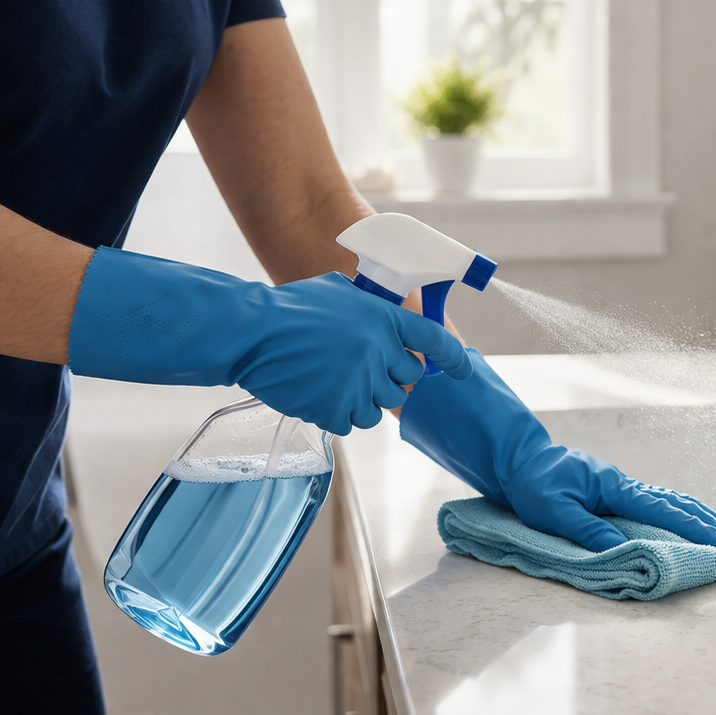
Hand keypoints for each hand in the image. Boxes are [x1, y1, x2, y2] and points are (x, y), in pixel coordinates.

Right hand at [68, 247, 470, 433]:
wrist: (253, 333)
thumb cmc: (292, 309)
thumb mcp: (340, 293)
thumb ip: (371, 308)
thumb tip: (390, 318)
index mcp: (383, 319)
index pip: (433, 340)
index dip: (452, 357)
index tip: (462, 369)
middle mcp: (379, 351)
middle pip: (408, 381)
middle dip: (391, 378)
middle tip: (364, 370)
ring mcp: (359, 383)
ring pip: (383, 407)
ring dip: (365, 398)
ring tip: (335, 380)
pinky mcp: (338, 409)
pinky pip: (355, 421)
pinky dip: (342, 413)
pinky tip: (320, 394)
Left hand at [400, 349, 715, 551]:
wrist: (519, 461)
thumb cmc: (533, 486)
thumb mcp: (553, 512)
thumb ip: (587, 530)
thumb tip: (621, 549)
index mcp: (614, 487)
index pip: (662, 512)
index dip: (694, 529)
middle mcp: (624, 485)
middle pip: (677, 505)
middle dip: (710, 525)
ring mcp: (623, 487)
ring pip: (671, 502)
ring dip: (701, 518)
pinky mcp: (617, 492)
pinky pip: (657, 504)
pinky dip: (681, 513)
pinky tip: (692, 522)